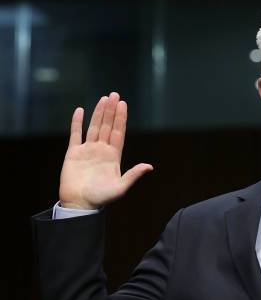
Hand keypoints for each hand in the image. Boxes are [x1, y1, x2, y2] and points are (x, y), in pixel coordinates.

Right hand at [59, 92, 152, 209]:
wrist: (80, 205)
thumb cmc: (101, 198)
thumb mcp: (121, 187)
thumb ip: (133, 175)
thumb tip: (149, 166)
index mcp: (114, 156)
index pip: (118, 133)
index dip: (121, 119)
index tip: (123, 104)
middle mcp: (101, 150)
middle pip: (107, 126)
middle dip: (111, 111)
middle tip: (115, 95)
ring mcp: (87, 150)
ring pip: (94, 127)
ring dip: (98, 113)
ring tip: (103, 98)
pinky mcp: (73, 153)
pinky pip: (75, 134)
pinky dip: (77, 122)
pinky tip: (80, 110)